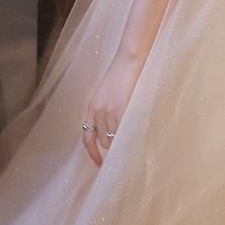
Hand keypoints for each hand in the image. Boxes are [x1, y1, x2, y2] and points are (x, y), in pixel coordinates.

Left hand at [81, 53, 144, 167]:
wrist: (129, 60)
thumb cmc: (121, 74)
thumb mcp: (106, 93)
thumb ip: (105, 110)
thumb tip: (113, 131)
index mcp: (91, 107)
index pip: (87, 138)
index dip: (93, 153)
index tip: (99, 164)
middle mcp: (97, 112)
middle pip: (103, 141)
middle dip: (113, 143)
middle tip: (126, 141)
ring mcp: (109, 112)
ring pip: (115, 138)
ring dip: (123, 139)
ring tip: (134, 130)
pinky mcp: (121, 110)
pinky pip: (124, 132)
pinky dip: (130, 135)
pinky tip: (137, 132)